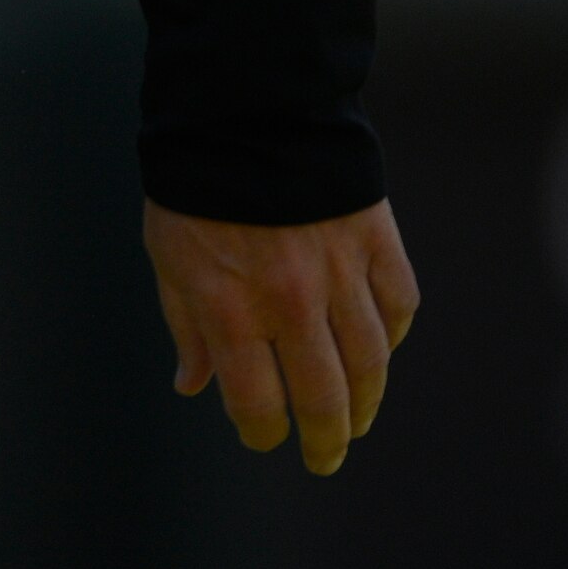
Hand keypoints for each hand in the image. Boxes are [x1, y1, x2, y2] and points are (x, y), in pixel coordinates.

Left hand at [144, 197, 417, 474]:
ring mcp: (341, 273)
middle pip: (324, 397)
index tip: (263, 438)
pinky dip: (391, 336)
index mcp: (232, 309)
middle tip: (325, 457)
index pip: (258, 402)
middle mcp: (292, 302)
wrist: (247, 111)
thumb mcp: (169, 258)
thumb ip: (187, 327)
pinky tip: (380, 352)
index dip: (263, 432)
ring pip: (371, 362)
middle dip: (326, 439)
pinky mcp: (377, 242)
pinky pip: (398, 307)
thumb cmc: (195, 188)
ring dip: (367, 401)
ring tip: (357, 421)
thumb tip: (195, 386)